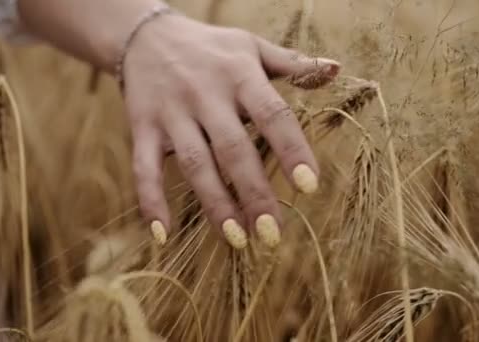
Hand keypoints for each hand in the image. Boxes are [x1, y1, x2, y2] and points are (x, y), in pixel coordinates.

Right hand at [122, 14, 339, 248]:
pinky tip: (164, 233)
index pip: (273, 114)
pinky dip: (150, 200)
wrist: (146, 36)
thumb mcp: (251, 46)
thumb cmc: (210, 47)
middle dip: (254, 192)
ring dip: (215, 203)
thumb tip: (336, 68)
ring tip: (237, 239)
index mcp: (240, 75)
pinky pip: (144, 167)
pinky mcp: (142, 128)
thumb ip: (291, 62)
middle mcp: (206, 95)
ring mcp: (172, 114)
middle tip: (272, 233)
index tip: (309, 187)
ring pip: (195, 163)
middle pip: (233, 148)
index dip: (292, 150)